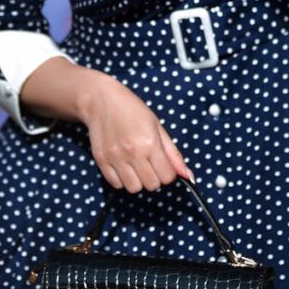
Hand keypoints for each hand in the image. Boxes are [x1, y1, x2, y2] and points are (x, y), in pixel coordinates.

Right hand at [78, 72, 192, 191]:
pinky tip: (123, 165)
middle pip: (152, 185)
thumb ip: (173, 153)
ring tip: (136, 165)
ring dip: (138, 181)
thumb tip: (187, 175)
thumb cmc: (132, 109)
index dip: (168, 173)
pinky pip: (116, 184)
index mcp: (150, 142)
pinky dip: (122, 179)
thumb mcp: (157, 125)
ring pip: (134, 188)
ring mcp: (115, 158)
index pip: (167, 177)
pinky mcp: (101, 161)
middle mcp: (133, 153)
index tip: (163, 164)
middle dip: (155, 177)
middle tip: (150, 163)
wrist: (101, 100)